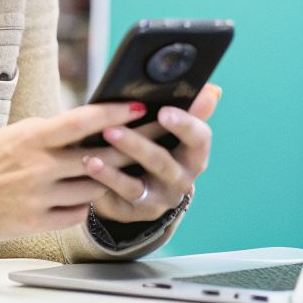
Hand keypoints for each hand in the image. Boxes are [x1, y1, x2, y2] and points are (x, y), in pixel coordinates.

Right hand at [0, 102, 143, 243]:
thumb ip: (45, 132)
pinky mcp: (38, 223)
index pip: (82, 121)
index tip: (138, 108)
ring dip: (109, 178)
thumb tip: (82, 123)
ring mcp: (41, 197)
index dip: (114, 114)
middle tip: (153, 139)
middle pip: (100, 156)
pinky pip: (78, 213)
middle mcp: (40, 167)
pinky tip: (86, 196)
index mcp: (32, 138)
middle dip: (131, 147)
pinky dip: (85, 204)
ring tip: (123, 169)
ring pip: (94, 187)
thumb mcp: (10, 135)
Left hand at [85, 83, 221, 223]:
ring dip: (113, 170)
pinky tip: (89, 166)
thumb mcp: (175, 129)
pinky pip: (119, 199)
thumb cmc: (163, 145)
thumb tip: (213, 89)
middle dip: (136, 145)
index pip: (199, 139)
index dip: (184, 125)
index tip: (163, 111)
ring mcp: (159, 199)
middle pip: (162, 163)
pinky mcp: (137, 212)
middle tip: (111, 129)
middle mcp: (181, 180)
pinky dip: (104, 182)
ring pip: (136, 186)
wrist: (150, 186)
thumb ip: (192, 109)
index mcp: (195, 155)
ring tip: (91, 156)